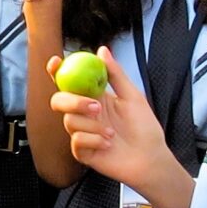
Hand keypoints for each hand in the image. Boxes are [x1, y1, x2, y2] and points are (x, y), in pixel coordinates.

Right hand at [53, 47, 172, 193]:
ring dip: (92, 126)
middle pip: (59, 100)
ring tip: (112, 133)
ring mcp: (82, 132)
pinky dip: (94, 141)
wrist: (151, 158)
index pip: (68, 81)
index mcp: (93, 97)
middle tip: (97, 107)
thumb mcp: (133, 96)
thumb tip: (102, 50)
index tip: (56, 62)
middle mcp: (84, 114)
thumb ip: (115, 74)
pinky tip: (109, 144)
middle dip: (74, 101)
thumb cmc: (145, 127)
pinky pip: (76, 142)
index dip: (57, 71)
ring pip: (69, 121)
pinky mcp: (83, 151)